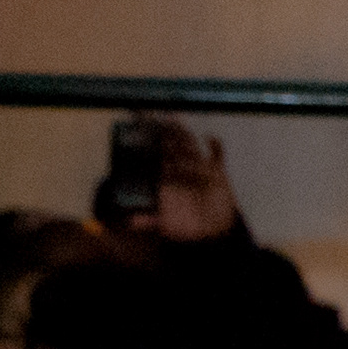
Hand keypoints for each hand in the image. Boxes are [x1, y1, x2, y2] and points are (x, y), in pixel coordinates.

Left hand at [147, 117, 242, 240]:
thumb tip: (129, 222)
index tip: (141, 133)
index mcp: (168, 181)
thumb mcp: (166, 226)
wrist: (212, 230)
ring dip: (183, 135)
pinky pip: (218, 155)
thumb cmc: (186, 226)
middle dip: (165, 134)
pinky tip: (210, 138)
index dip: (150, 147)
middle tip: (157, 118)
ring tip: (175, 119)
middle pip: (173, 148)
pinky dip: (215, 146)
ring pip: (190, 148)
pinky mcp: (218, 172)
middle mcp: (182, 171)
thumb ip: (149, 222)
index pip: (157, 159)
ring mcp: (200, 169)